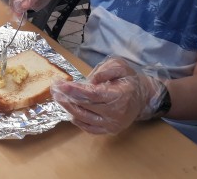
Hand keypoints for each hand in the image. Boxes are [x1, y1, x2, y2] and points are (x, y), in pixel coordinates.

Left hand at [51, 57, 167, 134]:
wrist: (142, 97)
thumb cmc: (128, 80)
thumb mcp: (120, 66)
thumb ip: (105, 71)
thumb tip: (90, 81)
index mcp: (119, 96)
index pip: (91, 94)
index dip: (73, 90)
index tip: (60, 84)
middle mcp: (116, 113)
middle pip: (84, 106)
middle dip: (66, 97)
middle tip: (53, 88)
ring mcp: (112, 124)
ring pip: (84, 118)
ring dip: (68, 108)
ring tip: (57, 98)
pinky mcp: (109, 130)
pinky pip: (89, 128)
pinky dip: (77, 120)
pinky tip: (69, 111)